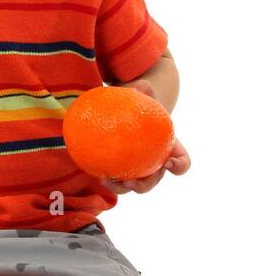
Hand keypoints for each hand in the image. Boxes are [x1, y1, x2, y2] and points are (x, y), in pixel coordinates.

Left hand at [100, 78, 190, 193]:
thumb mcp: (144, 96)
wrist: (128, 111)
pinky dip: (106, 178)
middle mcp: (155, 165)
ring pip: (132, 185)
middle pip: (154, 181)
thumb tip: (140, 87)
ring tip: (107, 180)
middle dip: (145, 185)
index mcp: (169, 150)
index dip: (179, 166)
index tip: (169, 163)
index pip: (182, 163)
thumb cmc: (141, 104)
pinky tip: (94, 171)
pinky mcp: (120, 171)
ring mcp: (137, 170)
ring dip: (121, 187)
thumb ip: (144, 90)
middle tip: (132, 181)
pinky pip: (114, 178)